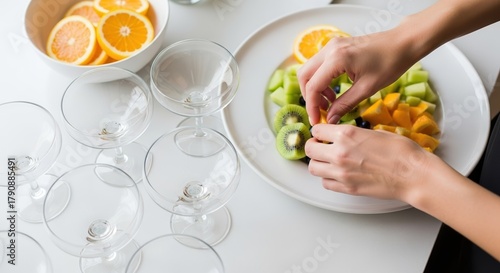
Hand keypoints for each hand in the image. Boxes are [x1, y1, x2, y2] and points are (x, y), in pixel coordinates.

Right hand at [297, 30, 415, 124]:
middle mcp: (329, 49)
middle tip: (320, 112)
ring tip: (330, 104)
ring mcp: (331, 46)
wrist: (403, 43)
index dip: (312, 106)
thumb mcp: (367, 88)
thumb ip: (345, 104)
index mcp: (336, 59)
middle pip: (304, 76)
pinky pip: (320, 65)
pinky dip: (321, 80)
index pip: (313, 86)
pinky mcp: (336, 47)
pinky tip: (335, 92)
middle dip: (309, 97)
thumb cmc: (390, 63)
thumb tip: (330, 119)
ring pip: (310, 70)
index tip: (317, 120)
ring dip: (315, 89)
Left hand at [305, 124, 431, 200]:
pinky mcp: (347, 188)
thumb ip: (351, 134)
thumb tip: (340, 136)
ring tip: (327, 161)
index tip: (322, 134)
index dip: (319, 131)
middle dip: (314, 146)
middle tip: (320, 146)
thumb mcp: (373, 132)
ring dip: (318, 163)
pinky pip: (326, 183)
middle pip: (310, 150)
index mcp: (346, 135)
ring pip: (313, 168)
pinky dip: (327, 178)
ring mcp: (342, 173)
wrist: (413, 174)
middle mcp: (339, 153)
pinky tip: (337, 174)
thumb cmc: (401, 151)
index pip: (317, 130)